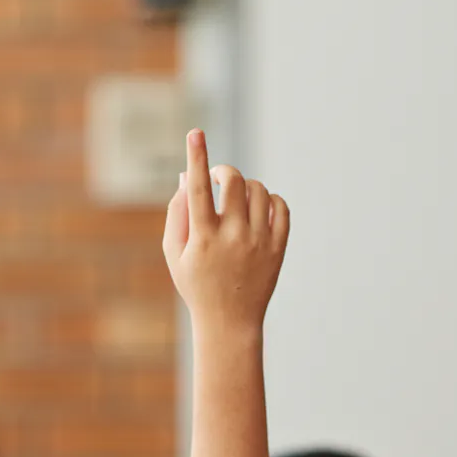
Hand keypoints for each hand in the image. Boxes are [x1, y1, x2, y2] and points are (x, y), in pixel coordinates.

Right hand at [162, 130, 288, 330]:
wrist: (229, 322)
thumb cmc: (196, 285)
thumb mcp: (175, 254)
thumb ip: (178, 213)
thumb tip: (188, 175)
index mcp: (202, 238)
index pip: (200, 188)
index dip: (197, 157)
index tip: (195, 133)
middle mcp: (233, 237)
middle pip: (235, 182)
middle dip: (226, 171)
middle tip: (220, 177)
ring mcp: (258, 242)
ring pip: (259, 190)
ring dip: (247, 186)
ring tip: (237, 200)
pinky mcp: (277, 248)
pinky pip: (281, 207)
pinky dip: (270, 199)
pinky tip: (259, 209)